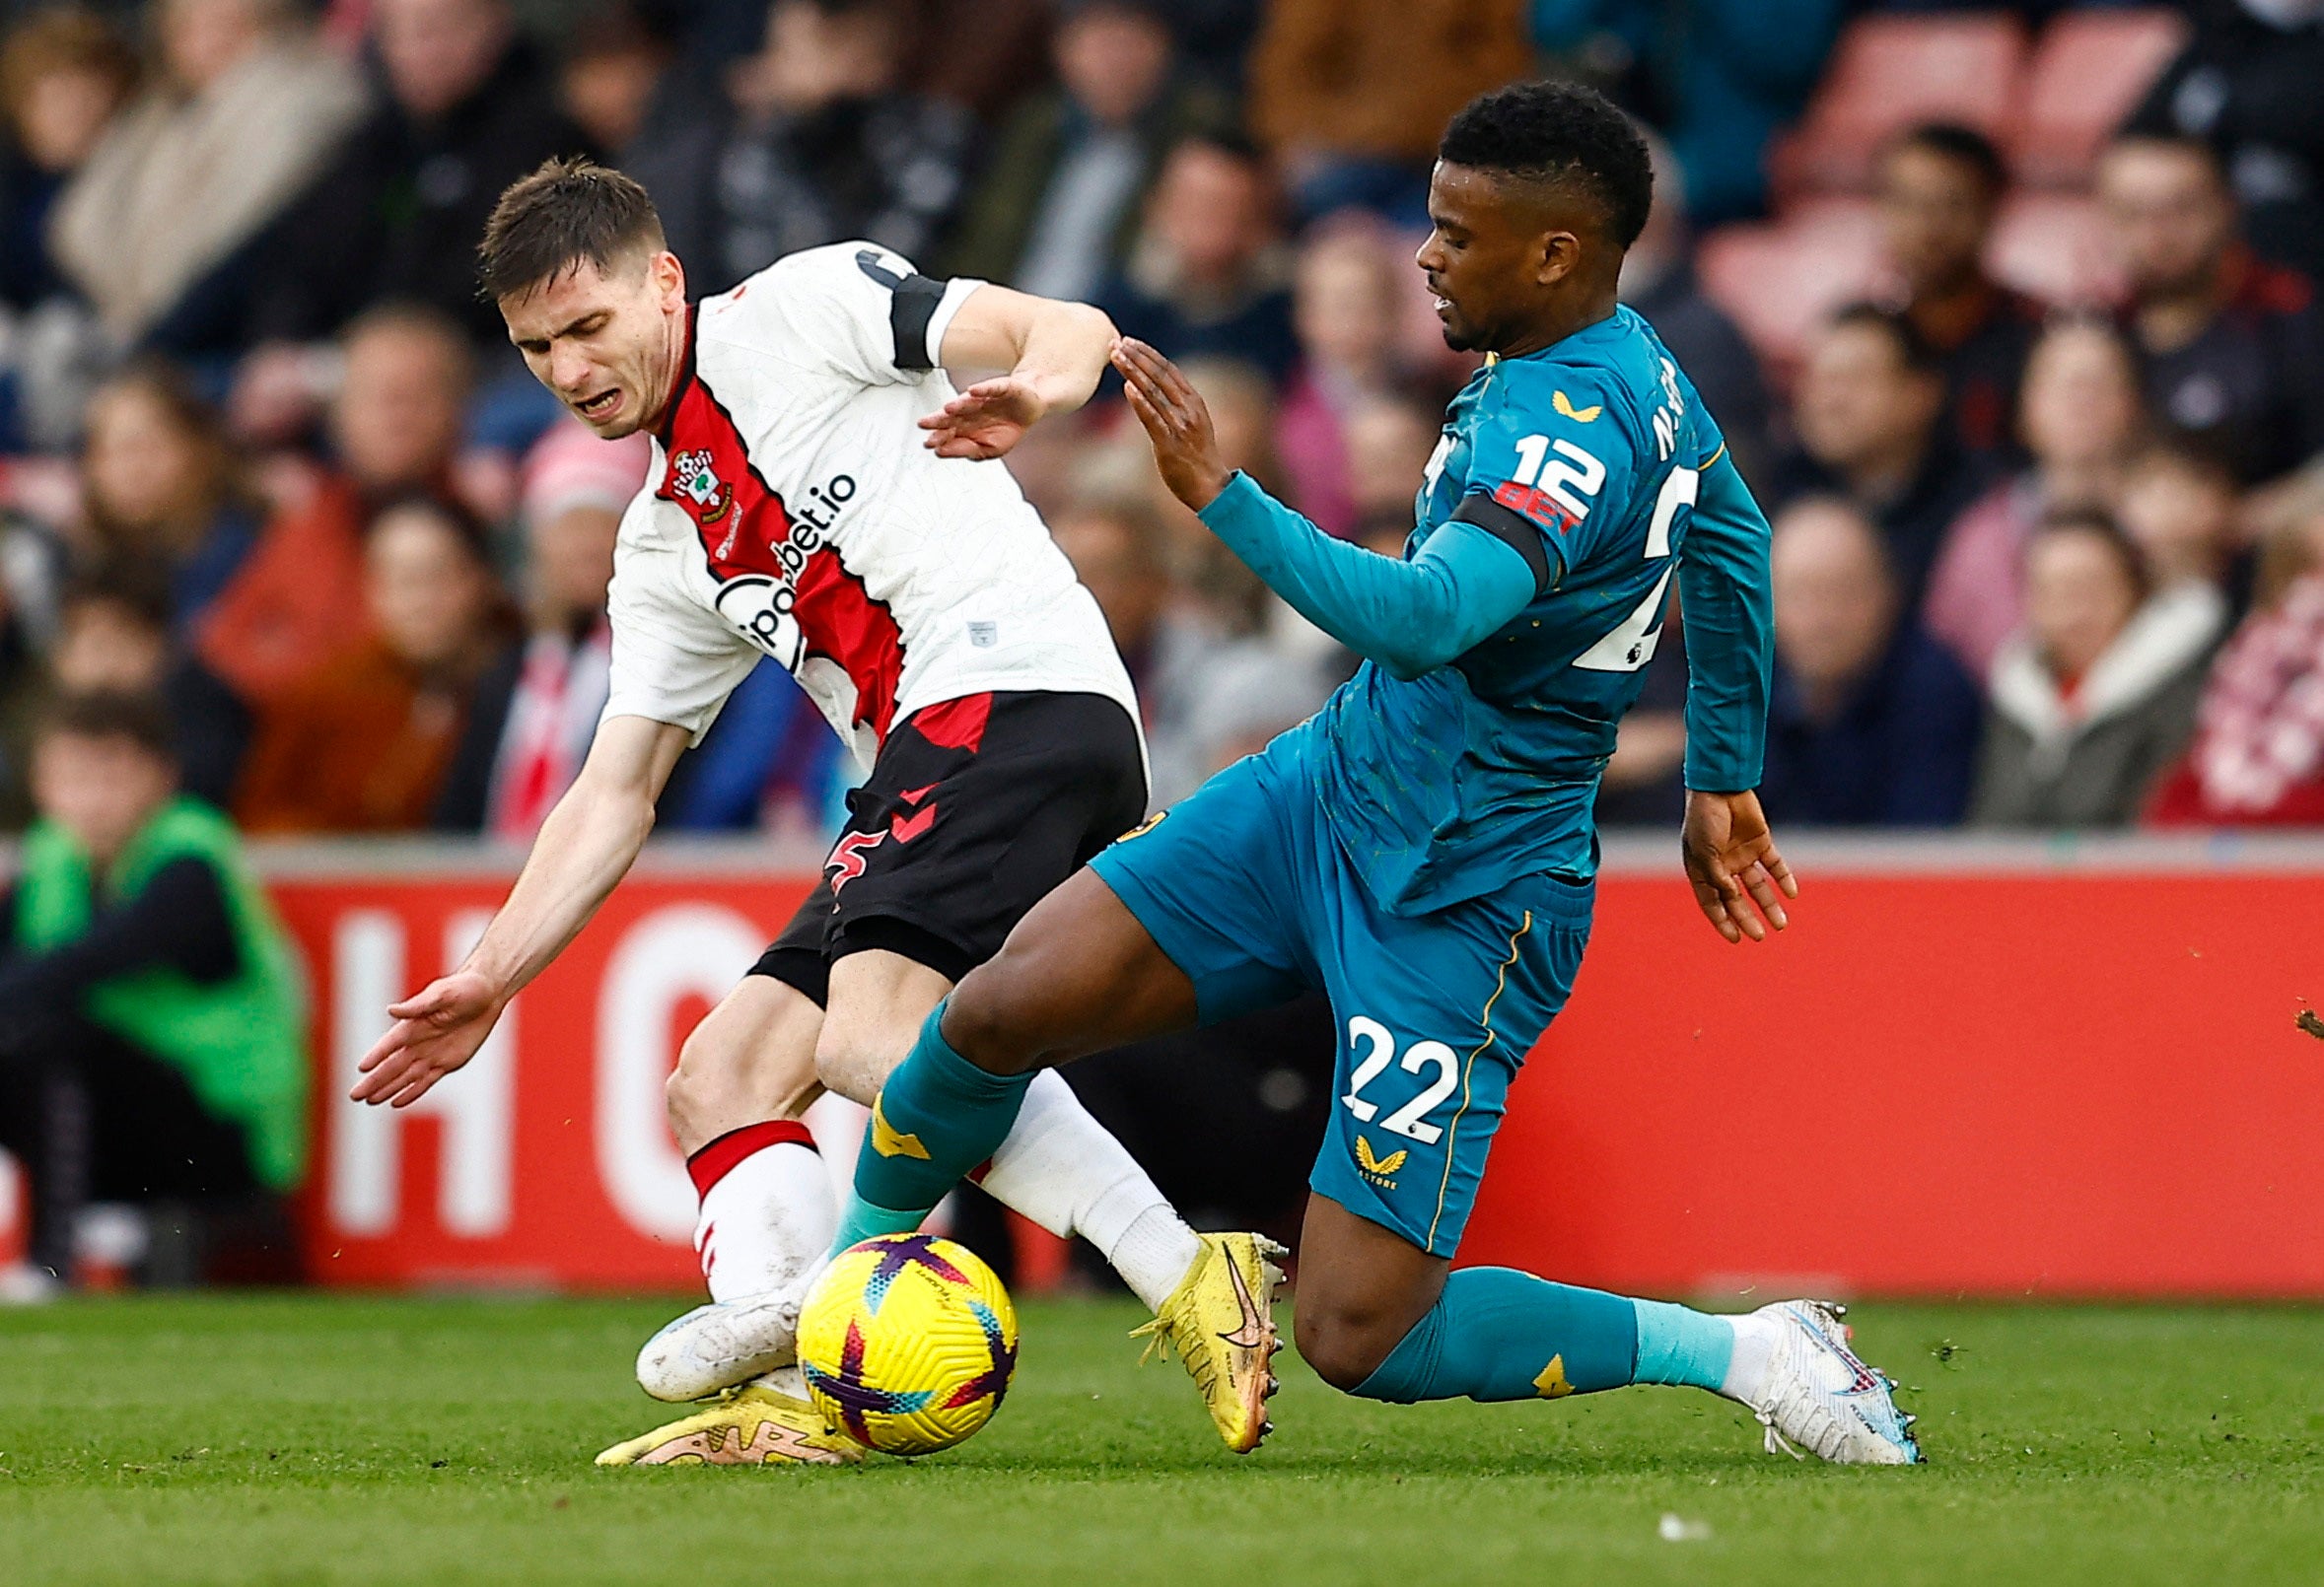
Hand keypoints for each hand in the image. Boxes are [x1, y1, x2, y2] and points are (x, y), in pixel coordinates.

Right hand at [349, 968, 507, 1107]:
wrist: (487, 995)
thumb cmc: (463, 988)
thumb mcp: (442, 994)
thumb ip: (418, 1006)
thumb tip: (392, 1010)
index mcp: (412, 1025)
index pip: (389, 1044)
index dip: (376, 1056)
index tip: (361, 1068)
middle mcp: (417, 1042)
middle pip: (391, 1066)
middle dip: (373, 1081)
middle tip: (354, 1096)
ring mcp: (431, 1055)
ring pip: (405, 1078)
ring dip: (387, 1090)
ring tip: (368, 1101)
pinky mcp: (446, 1063)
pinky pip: (426, 1082)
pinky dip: (411, 1093)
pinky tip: (395, 1103)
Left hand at [918, 376, 1046, 459]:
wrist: (1031, 408)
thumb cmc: (1009, 427)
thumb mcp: (990, 449)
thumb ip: (968, 450)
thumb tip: (943, 451)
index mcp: (965, 426)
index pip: (947, 432)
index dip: (938, 437)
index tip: (930, 444)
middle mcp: (970, 411)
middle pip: (951, 416)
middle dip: (938, 421)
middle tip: (925, 424)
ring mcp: (983, 399)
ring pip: (967, 401)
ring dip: (957, 405)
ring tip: (947, 409)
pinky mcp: (1000, 387)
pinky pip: (990, 387)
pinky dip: (982, 389)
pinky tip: (974, 391)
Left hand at [1112, 338, 1229, 510]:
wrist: (1210, 486)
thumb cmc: (1196, 456)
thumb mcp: (1190, 423)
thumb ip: (1174, 405)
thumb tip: (1150, 389)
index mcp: (1194, 401)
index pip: (1168, 370)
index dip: (1148, 354)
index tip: (1129, 341)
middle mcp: (1188, 409)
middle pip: (1160, 376)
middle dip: (1137, 357)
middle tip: (1117, 342)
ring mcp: (1180, 426)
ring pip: (1154, 393)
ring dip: (1133, 372)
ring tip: (1116, 357)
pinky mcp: (1170, 444)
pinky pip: (1153, 419)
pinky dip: (1140, 402)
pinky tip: (1127, 388)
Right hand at [1681, 789, 1796, 943]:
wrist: (1721, 786)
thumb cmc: (1705, 819)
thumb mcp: (1705, 852)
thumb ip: (1717, 877)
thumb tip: (1732, 899)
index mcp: (1702, 870)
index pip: (1712, 903)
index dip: (1723, 922)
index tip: (1737, 939)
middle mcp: (1722, 866)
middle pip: (1737, 900)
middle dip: (1747, 919)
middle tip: (1761, 936)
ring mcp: (1742, 855)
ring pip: (1758, 887)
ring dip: (1768, 905)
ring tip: (1781, 924)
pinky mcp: (1760, 842)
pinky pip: (1775, 865)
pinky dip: (1783, 879)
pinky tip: (1792, 893)